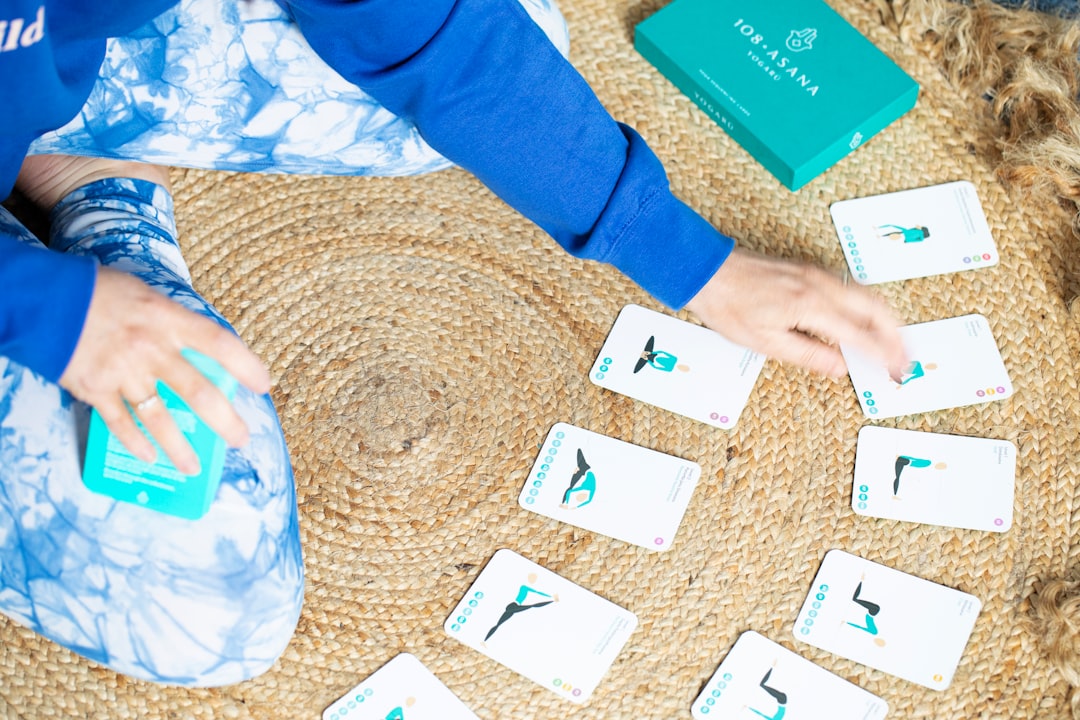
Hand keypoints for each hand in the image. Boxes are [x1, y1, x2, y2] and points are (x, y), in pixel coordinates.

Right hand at [60, 268, 271, 473]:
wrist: (46, 299)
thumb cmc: (101, 293)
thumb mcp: (147, 296)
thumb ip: (174, 323)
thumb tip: (204, 349)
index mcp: (167, 320)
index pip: (218, 343)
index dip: (246, 365)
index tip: (263, 385)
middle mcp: (151, 349)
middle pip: (198, 392)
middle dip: (225, 421)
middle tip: (242, 439)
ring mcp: (123, 372)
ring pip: (160, 418)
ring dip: (180, 448)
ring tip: (194, 469)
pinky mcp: (95, 389)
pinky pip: (121, 423)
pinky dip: (136, 443)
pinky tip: (150, 458)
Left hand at [684, 248, 907, 378]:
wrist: (708, 271)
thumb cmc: (729, 306)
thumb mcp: (765, 342)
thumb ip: (808, 355)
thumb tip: (840, 368)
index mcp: (812, 306)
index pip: (860, 335)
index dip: (882, 354)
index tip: (897, 369)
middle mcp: (820, 285)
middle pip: (874, 309)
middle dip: (895, 334)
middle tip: (905, 356)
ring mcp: (816, 274)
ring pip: (866, 295)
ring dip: (884, 319)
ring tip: (894, 341)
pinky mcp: (808, 270)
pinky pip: (850, 288)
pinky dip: (867, 306)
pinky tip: (865, 319)